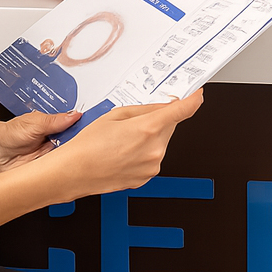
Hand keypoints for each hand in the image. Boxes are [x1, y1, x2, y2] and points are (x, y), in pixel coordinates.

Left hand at [0, 110, 81, 172]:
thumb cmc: (11, 133)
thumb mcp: (36, 123)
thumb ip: (56, 121)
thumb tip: (75, 114)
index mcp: (54, 126)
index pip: (74, 126)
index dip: (84, 129)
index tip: (94, 130)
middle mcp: (54, 141)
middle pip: (74, 143)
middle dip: (80, 146)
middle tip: (88, 147)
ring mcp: (50, 156)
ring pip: (68, 158)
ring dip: (71, 159)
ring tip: (79, 159)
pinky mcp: (46, 170)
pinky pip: (58, 171)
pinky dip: (62, 172)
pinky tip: (67, 171)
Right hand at [52, 91, 202, 194]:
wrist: (74, 172)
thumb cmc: (89, 144)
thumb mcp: (117, 114)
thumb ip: (145, 109)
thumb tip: (164, 107)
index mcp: (148, 128)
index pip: (182, 111)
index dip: (193, 100)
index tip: (197, 94)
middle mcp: (155, 150)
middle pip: (169, 126)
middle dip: (158, 119)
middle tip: (134, 121)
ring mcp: (151, 166)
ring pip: (161, 142)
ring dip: (150, 136)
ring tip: (123, 139)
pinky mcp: (146, 177)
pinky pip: (153, 157)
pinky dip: (144, 151)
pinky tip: (124, 151)